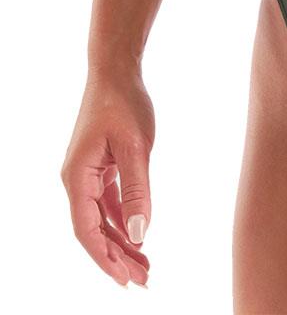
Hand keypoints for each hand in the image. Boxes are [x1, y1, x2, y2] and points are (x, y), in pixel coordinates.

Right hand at [61, 68, 154, 287]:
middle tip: (143, 279)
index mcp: (77, 177)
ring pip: (102, 218)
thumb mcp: (136, 147)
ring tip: (144, 265)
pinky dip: (123, 220)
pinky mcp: (100, 167)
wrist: (116, 71)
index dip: (104, 258)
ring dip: (122, 241)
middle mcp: (77, 180)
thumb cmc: (124, 103)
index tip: (124, 279)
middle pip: (94, 230)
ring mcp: (87, 174)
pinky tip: (138, 235)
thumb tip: (140, 234)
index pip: (86, 230)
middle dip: (117, 257)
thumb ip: (137, 191)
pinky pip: (108, 203)